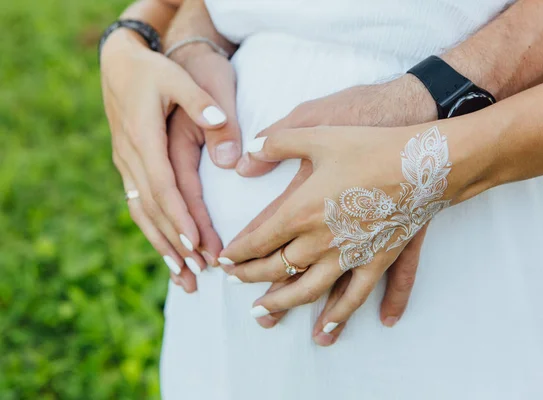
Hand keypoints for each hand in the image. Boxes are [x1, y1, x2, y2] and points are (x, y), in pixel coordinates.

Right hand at [101, 31, 235, 289]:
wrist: (120, 61)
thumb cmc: (156, 68)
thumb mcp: (179, 78)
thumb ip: (203, 105)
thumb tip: (224, 138)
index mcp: (144, 137)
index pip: (163, 186)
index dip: (180, 217)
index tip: (198, 246)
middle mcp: (130, 156)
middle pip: (153, 208)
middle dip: (176, 242)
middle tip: (199, 273)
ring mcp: (126, 163)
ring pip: (142, 213)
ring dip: (162, 246)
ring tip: (184, 279)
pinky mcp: (129, 166)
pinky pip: (139, 205)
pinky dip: (154, 231)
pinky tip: (167, 252)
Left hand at [221, 124, 474, 344]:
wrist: (423, 163)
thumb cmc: (370, 145)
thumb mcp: (319, 133)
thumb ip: (278, 142)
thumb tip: (247, 151)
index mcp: (301, 211)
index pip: (259, 240)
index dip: (238, 253)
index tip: (224, 261)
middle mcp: (320, 241)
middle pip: (277, 269)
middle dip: (252, 278)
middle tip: (235, 284)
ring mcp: (349, 256)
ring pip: (308, 291)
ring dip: (283, 304)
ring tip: (265, 315)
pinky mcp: (377, 261)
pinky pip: (355, 296)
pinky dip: (341, 314)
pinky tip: (329, 329)